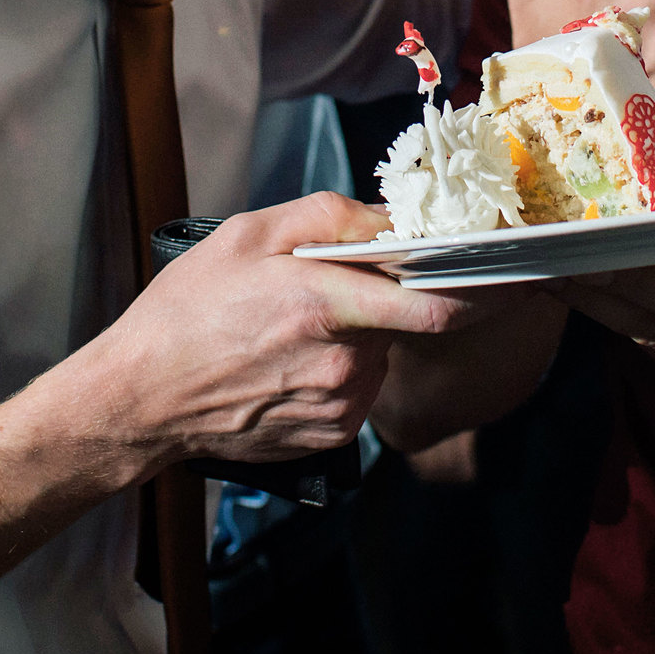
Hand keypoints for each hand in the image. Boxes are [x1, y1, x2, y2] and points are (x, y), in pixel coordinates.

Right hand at [79, 192, 462, 466]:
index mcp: (324, 305)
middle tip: (323, 292)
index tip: (514, 276)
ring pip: (380, 357)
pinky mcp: (331, 438)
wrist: (139, 400)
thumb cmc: (185, 312)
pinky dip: (340, 371)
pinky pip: (358, 391)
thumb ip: (329, 216)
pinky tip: (287, 364)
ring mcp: (338, 407)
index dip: (484, 290)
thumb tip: (391, 219)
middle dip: (381, 302)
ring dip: (358, 338)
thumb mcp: (247, 235)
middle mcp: (342, 364)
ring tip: (290, 332)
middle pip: (402, 323)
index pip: (435, 305)